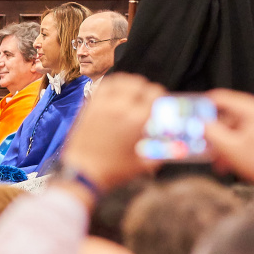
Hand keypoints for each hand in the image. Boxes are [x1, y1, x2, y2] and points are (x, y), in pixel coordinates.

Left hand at [59, 73, 161, 192]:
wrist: (82, 172)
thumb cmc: (114, 170)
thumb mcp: (144, 164)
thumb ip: (159, 154)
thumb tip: (170, 148)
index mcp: (137, 120)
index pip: (153, 93)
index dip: (160, 94)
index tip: (160, 100)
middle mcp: (120, 108)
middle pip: (137, 83)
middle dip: (145, 88)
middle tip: (146, 96)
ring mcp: (102, 105)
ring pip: (118, 81)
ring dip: (128, 83)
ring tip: (132, 91)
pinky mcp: (88, 107)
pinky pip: (102, 87)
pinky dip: (111, 85)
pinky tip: (115, 92)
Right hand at [205, 90, 253, 219]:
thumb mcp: (228, 148)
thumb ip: (210, 131)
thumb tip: (198, 122)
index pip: (224, 98)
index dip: (205, 104)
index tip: (194, 111)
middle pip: (231, 114)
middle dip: (217, 130)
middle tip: (208, 141)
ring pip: (239, 125)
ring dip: (226, 139)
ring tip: (221, 156)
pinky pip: (249, 132)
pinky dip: (238, 142)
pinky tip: (231, 156)